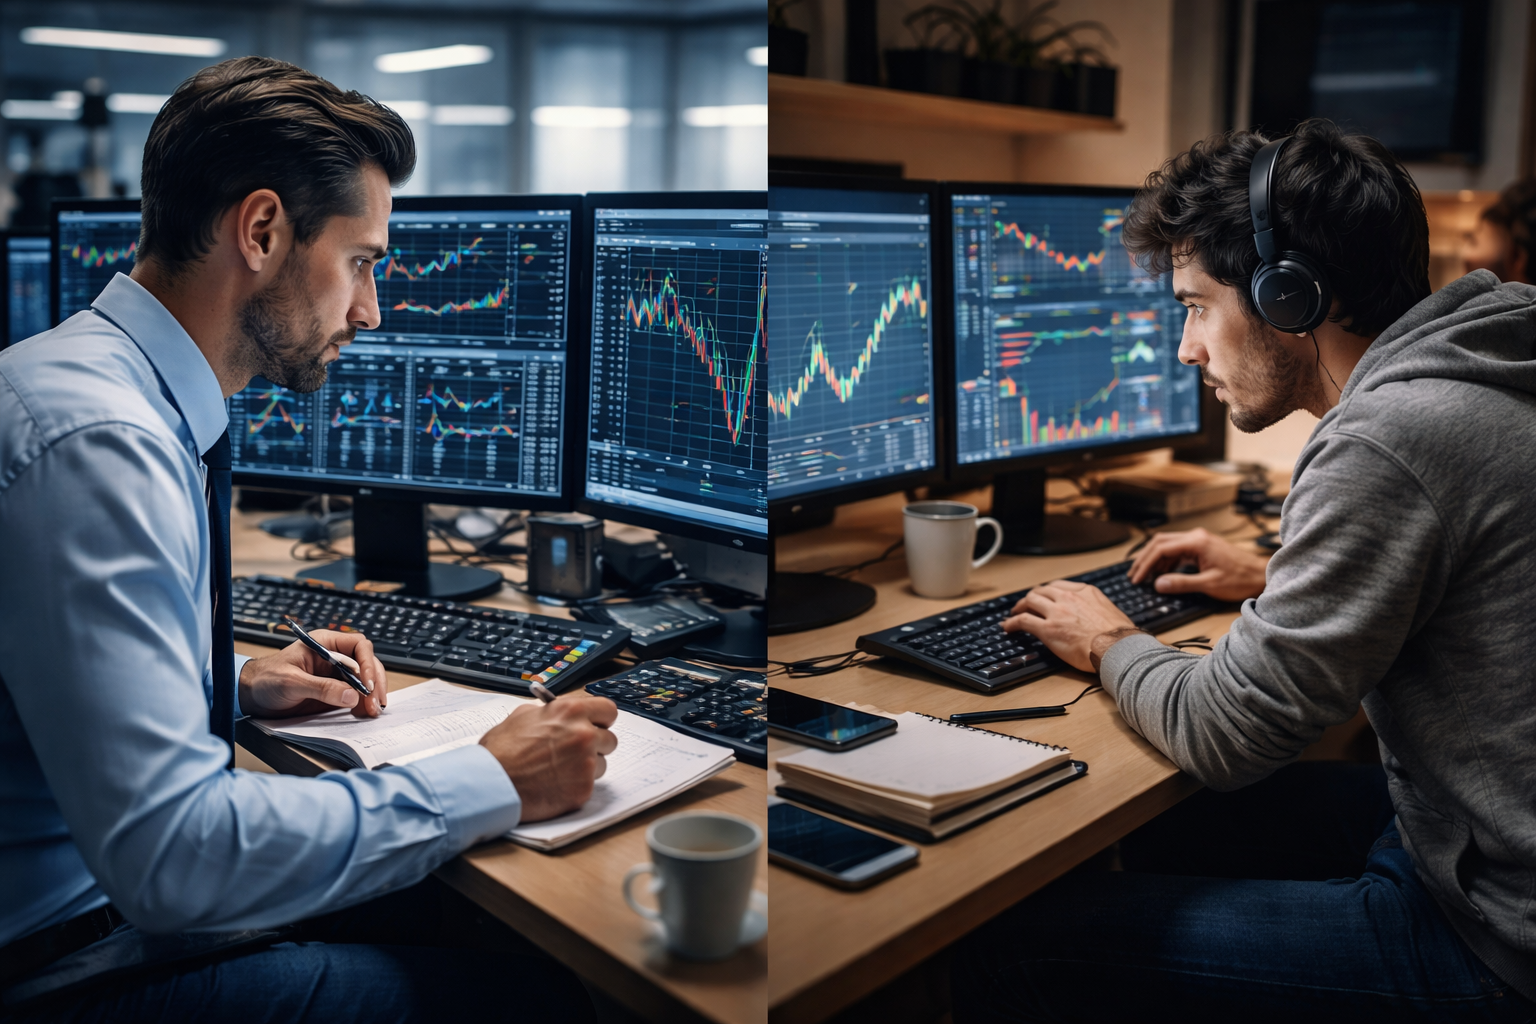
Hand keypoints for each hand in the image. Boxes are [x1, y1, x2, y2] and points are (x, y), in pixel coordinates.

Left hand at [238, 630, 387, 718]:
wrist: (252, 696)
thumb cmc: (266, 680)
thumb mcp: (291, 682)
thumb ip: (321, 688)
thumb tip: (351, 695)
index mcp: (325, 644)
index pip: (358, 646)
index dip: (367, 663)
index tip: (367, 684)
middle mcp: (335, 657)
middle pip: (367, 663)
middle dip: (374, 682)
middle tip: (375, 702)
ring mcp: (336, 675)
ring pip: (365, 680)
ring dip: (372, 695)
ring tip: (372, 711)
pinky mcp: (335, 691)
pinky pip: (356, 695)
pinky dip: (363, 704)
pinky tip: (365, 713)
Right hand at [479, 696, 618, 822]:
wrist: (491, 784)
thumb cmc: (501, 752)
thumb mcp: (523, 715)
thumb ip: (551, 712)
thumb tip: (561, 713)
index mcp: (571, 712)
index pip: (608, 710)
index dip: (601, 719)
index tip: (596, 725)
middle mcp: (583, 735)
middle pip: (609, 739)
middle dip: (595, 745)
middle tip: (574, 752)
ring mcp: (586, 763)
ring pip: (601, 764)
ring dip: (585, 767)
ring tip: (558, 770)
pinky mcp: (583, 789)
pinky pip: (589, 785)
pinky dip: (575, 786)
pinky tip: (554, 784)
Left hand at [1002, 580, 1135, 672]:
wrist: (1118, 649)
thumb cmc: (1120, 638)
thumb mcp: (1111, 612)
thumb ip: (1097, 609)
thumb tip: (1095, 617)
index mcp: (1086, 592)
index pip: (1059, 586)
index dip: (1048, 592)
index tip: (1044, 596)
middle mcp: (1069, 598)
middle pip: (1042, 591)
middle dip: (1032, 597)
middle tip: (1026, 604)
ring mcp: (1057, 612)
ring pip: (1030, 601)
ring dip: (1020, 606)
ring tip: (1015, 613)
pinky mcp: (1047, 629)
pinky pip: (1023, 621)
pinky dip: (1012, 622)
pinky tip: (1008, 626)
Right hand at [1127, 527, 1267, 601]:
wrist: (1261, 576)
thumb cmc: (1240, 579)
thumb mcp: (1209, 584)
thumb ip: (1181, 583)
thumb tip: (1158, 584)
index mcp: (1196, 542)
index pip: (1161, 549)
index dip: (1145, 565)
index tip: (1137, 578)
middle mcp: (1196, 537)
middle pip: (1160, 542)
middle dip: (1144, 559)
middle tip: (1134, 575)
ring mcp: (1199, 540)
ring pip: (1167, 545)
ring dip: (1154, 560)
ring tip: (1144, 576)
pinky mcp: (1202, 547)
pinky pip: (1177, 550)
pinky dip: (1166, 561)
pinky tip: (1163, 574)